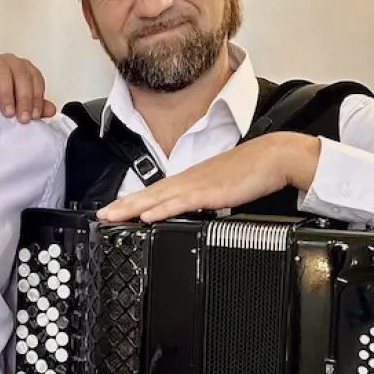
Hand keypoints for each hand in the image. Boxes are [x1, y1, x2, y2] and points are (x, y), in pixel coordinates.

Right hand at [0, 54, 56, 122]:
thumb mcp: (17, 103)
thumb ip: (34, 106)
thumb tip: (51, 110)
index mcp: (24, 69)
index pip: (36, 79)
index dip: (37, 98)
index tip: (34, 115)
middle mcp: (11, 62)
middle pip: (22, 75)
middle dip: (24, 98)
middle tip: (22, 117)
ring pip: (4, 72)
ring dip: (7, 94)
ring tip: (7, 111)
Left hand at [97, 132, 321, 222]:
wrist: (273, 158)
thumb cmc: (251, 172)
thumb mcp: (220, 189)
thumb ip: (203, 199)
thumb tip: (192, 212)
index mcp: (190, 180)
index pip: (154, 192)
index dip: (132, 201)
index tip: (114, 210)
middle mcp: (188, 180)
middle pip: (148, 194)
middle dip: (122, 205)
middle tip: (101, 215)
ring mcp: (196, 185)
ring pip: (157, 198)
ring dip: (132, 207)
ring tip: (112, 215)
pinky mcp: (209, 192)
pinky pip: (180, 203)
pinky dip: (161, 209)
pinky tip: (146, 215)